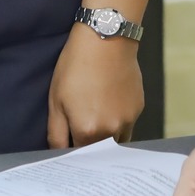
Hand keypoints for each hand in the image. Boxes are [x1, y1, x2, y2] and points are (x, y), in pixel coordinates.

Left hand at [47, 27, 143, 147]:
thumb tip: (58, 155)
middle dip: (88, 144)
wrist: (106, 39)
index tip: (68, 140)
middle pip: (98, 152)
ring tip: (96, 112)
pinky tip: (109, 102)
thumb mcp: (56, 100)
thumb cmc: (76, 67)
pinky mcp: (138, 109)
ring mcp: (128, 121)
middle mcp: (111, 131)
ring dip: (105, 136)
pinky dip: (118, 122)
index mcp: (87, 131)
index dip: (72, 150)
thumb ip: (56, 134)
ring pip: (115, 141)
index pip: (78, 156)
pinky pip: (126, 125)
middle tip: (80, 124)